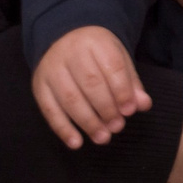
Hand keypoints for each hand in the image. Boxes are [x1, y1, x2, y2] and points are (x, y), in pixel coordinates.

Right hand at [32, 25, 149, 148]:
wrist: (61, 39)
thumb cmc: (96, 54)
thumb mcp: (117, 59)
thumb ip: (131, 83)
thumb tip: (143, 105)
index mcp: (95, 42)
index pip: (112, 66)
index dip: (122, 91)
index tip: (129, 111)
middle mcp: (70, 52)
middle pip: (91, 83)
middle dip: (106, 109)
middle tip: (117, 126)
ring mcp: (52, 69)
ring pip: (70, 98)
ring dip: (88, 122)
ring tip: (103, 137)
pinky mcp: (39, 86)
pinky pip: (49, 110)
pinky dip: (63, 129)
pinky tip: (77, 143)